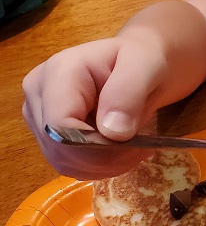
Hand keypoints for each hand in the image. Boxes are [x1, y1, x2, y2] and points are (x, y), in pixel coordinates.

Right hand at [22, 36, 166, 178]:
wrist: (141, 63)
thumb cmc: (144, 59)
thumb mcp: (146, 65)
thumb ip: (128, 92)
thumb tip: (112, 132)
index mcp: (59, 72)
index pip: (60, 127)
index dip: (95, 147)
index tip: (133, 143)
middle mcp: (39, 94)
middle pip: (60, 149)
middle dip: (105, 159)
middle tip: (140, 148)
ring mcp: (39, 115)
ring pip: (63, 162)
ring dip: (104, 165)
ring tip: (132, 146)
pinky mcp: (48, 134)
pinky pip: (69, 164)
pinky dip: (98, 166)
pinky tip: (119, 151)